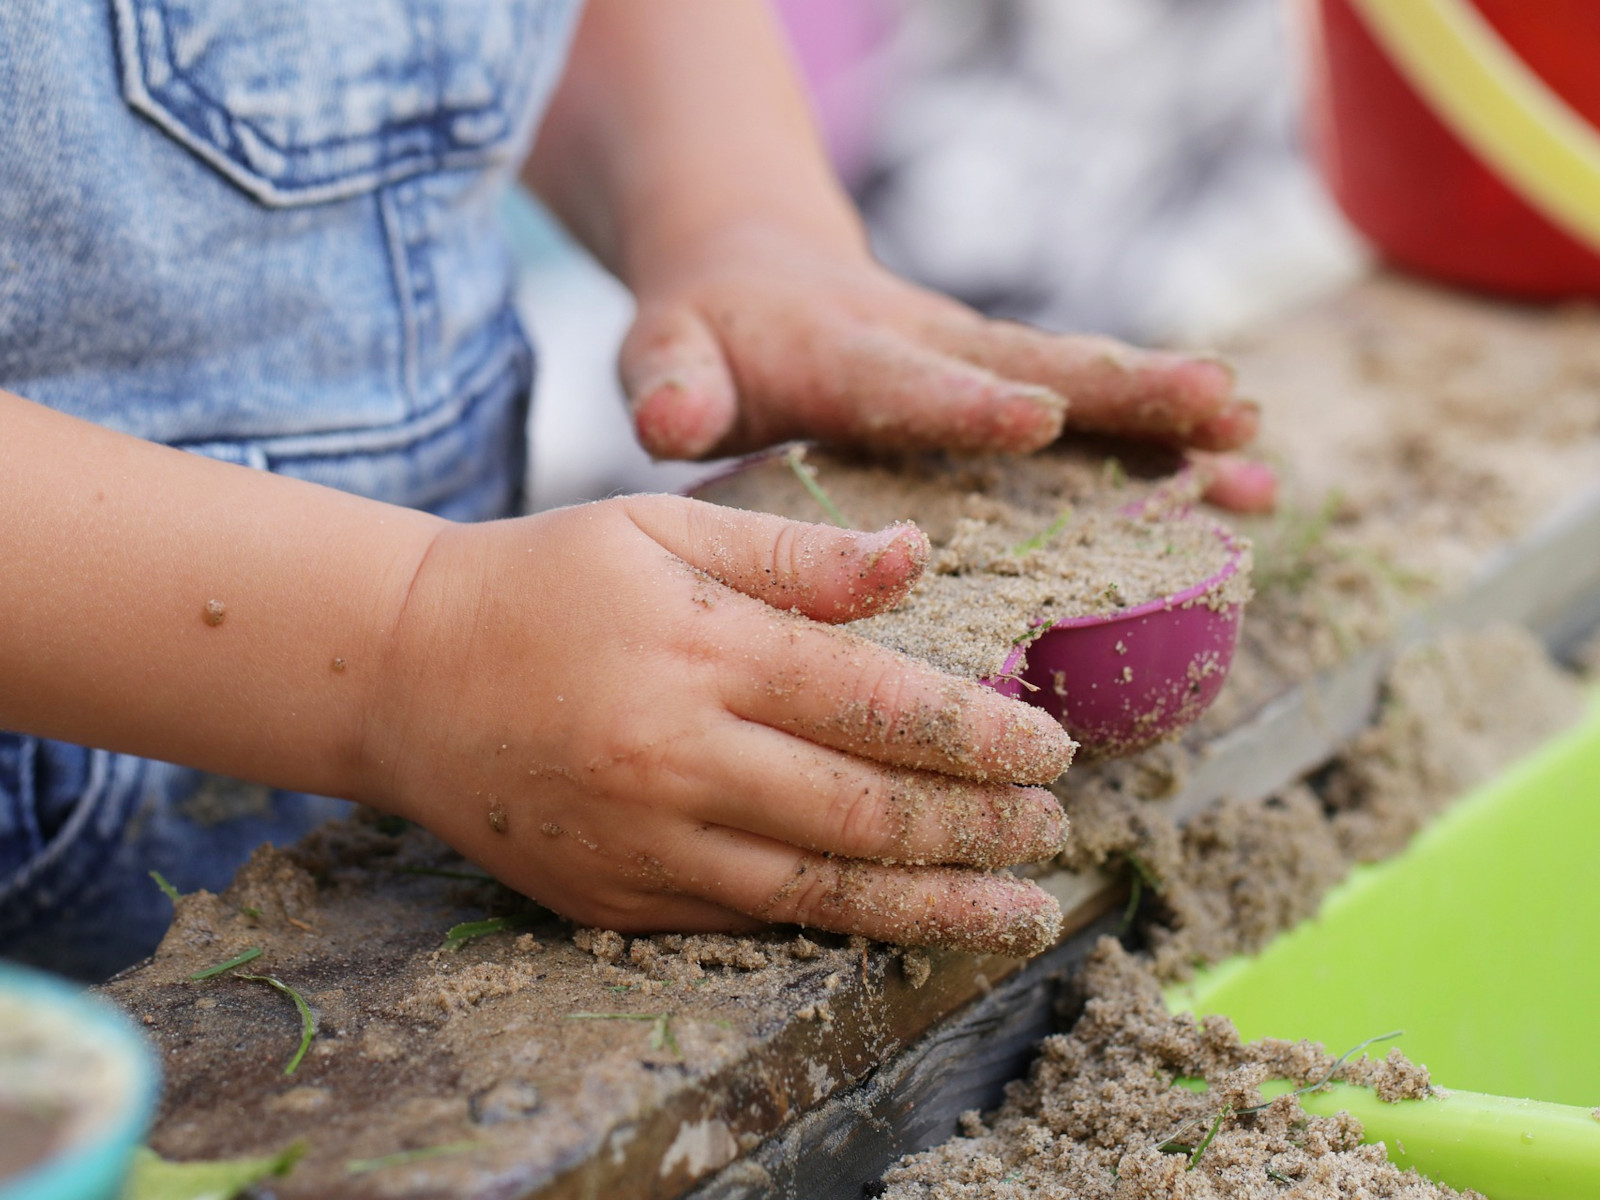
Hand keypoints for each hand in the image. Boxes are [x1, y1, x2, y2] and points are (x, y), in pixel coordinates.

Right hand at [361, 495, 1075, 953]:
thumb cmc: (544, 581)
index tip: (1052, 747)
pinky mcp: (615, 897)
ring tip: (1019, 909)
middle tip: (1050, 825)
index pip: (878, 704)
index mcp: (703, 649)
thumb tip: (918, 560)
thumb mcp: (661, 528)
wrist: (402, 673)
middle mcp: (679, 756)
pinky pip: (748, 921)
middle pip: (866, 811)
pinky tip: (899, 922)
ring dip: (935, 904)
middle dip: (979, 827)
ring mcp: (645, 841)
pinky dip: (837, 926)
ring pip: (821, 891)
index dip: (981, 735)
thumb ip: (794, 553)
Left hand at [619, 221, 1275, 511]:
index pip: (907, 380)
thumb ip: (671, 382)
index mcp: (844, 354)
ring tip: (1258, 453)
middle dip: (1124, 391)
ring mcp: (979, 366)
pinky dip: (1166, 443)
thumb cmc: (708, 334)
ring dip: (1170, 419)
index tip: (1036, 415)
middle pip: (1035, 366)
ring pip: (1084, 388)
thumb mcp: (668, 351)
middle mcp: (931, 349)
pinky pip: (1093, 414)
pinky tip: (1244, 481)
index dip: (966, 401)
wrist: (757, 271)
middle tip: (1218, 407)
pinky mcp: (1006, 384)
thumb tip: (670, 417)